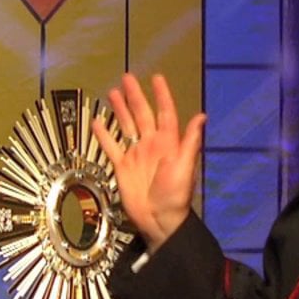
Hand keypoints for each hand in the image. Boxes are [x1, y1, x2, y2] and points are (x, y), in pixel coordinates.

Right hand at [93, 73, 205, 251]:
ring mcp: (136, 154)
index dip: (162, 95)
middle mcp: (152, 144)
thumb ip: (190, 140)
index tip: (157, 78)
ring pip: (126, 126)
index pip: (165, 113)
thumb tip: (202, 116)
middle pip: (142, 114)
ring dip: (120, 110)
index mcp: (168, 142)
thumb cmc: (175, 195)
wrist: (159, 220)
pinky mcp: (122, 167)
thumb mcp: (185, 166)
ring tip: (112, 93)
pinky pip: (112, 147)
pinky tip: (96, 121)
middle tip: (127, 78)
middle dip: (135, 96)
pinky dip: (104, 135)